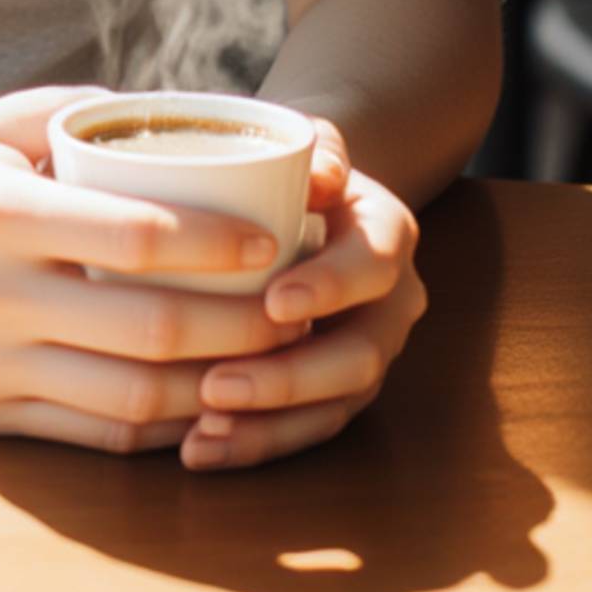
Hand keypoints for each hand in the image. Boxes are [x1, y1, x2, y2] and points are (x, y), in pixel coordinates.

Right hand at [0, 85, 321, 455]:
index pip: (133, 237)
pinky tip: (201, 400)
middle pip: (147, 330)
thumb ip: (77, 118)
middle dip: (240, 326)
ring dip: (213, 387)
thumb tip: (180, 115)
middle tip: (298, 310)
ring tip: (268, 363)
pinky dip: (157, 426)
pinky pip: (89, 436)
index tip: (275, 239)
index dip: (217, 246)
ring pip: (128, 399)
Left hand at [177, 114, 428, 471]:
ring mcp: (366, 354)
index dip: (331, 287)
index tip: (275, 301)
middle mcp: (390, 305)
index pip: (374, 265)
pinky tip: (201, 451)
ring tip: (203, 433)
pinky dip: (257, 444)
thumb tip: (321, 172)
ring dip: (268, 428)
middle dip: (288, 379)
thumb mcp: (307, 140)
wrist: (306, 196)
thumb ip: (318, 146)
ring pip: (333, 407)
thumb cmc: (293, 167)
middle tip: (216, 385)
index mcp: (387, 236)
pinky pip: (306, 430)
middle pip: (358, 357)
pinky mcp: (335, 392)